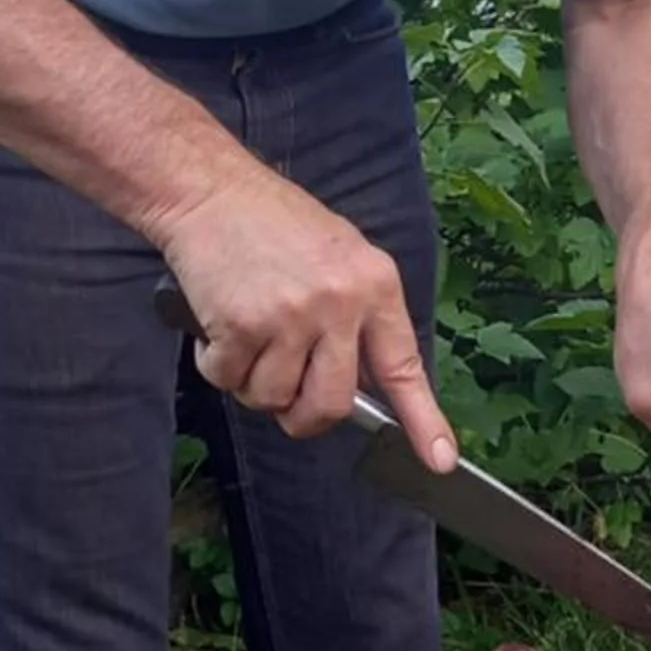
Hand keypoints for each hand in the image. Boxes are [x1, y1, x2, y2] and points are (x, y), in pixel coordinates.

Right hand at [157, 171, 456, 470]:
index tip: (440, 460)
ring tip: (247, 335)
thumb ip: (357, 315)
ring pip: (273, 398)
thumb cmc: (272, 223)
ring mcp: (291, 315)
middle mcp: (340, 303)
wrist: (210, 190)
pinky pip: (229, 380)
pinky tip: (219, 327)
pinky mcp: (242, 323)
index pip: (403, 366)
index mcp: (374, 285)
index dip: (423, 420)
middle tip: (284, 397)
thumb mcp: (340, 255)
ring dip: (252, 384)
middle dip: (303, 416)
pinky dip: (216, 365)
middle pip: (332, 405)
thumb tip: (360, 383)